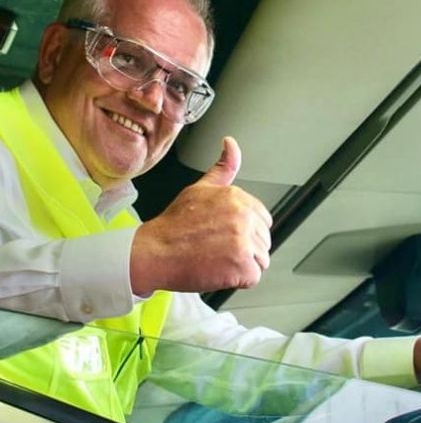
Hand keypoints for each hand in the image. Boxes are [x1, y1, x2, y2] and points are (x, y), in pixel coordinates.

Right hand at [131, 136, 271, 294]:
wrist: (154, 252)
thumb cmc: (174, 225)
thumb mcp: (199, 189)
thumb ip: (223, 168)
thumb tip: (231, 143)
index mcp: (238, 198)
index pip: (263, 220)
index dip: (245, 231)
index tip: (224, 235)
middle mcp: (245, 217)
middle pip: (264, 240)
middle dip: (245, 248)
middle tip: (217, 249)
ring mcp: (245, 241)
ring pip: (261, 259)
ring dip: (242, 265)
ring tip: (216, 259)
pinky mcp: (242, 265)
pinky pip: (254, 277)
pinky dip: (238, 280)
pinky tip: (218, 271)